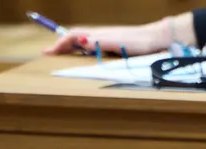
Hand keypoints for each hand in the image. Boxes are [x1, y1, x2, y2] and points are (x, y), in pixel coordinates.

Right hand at [43, 24, 167, 55]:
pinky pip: (92, 49)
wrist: (157, 39)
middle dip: (61, 45)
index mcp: (98, 34)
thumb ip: (99, 42)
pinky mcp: (114, 46)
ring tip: (60, 55)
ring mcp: (107, 41)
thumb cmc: (139, 41)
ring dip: (70, 48)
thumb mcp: (117, 42)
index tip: (47, 52)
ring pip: (83, 43)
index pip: (72, 36)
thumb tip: (80, 41)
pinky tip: (83, 57)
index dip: (59, 43)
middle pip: (75, 39)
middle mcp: (100, 36)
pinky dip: (82, 52)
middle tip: (49, 54)